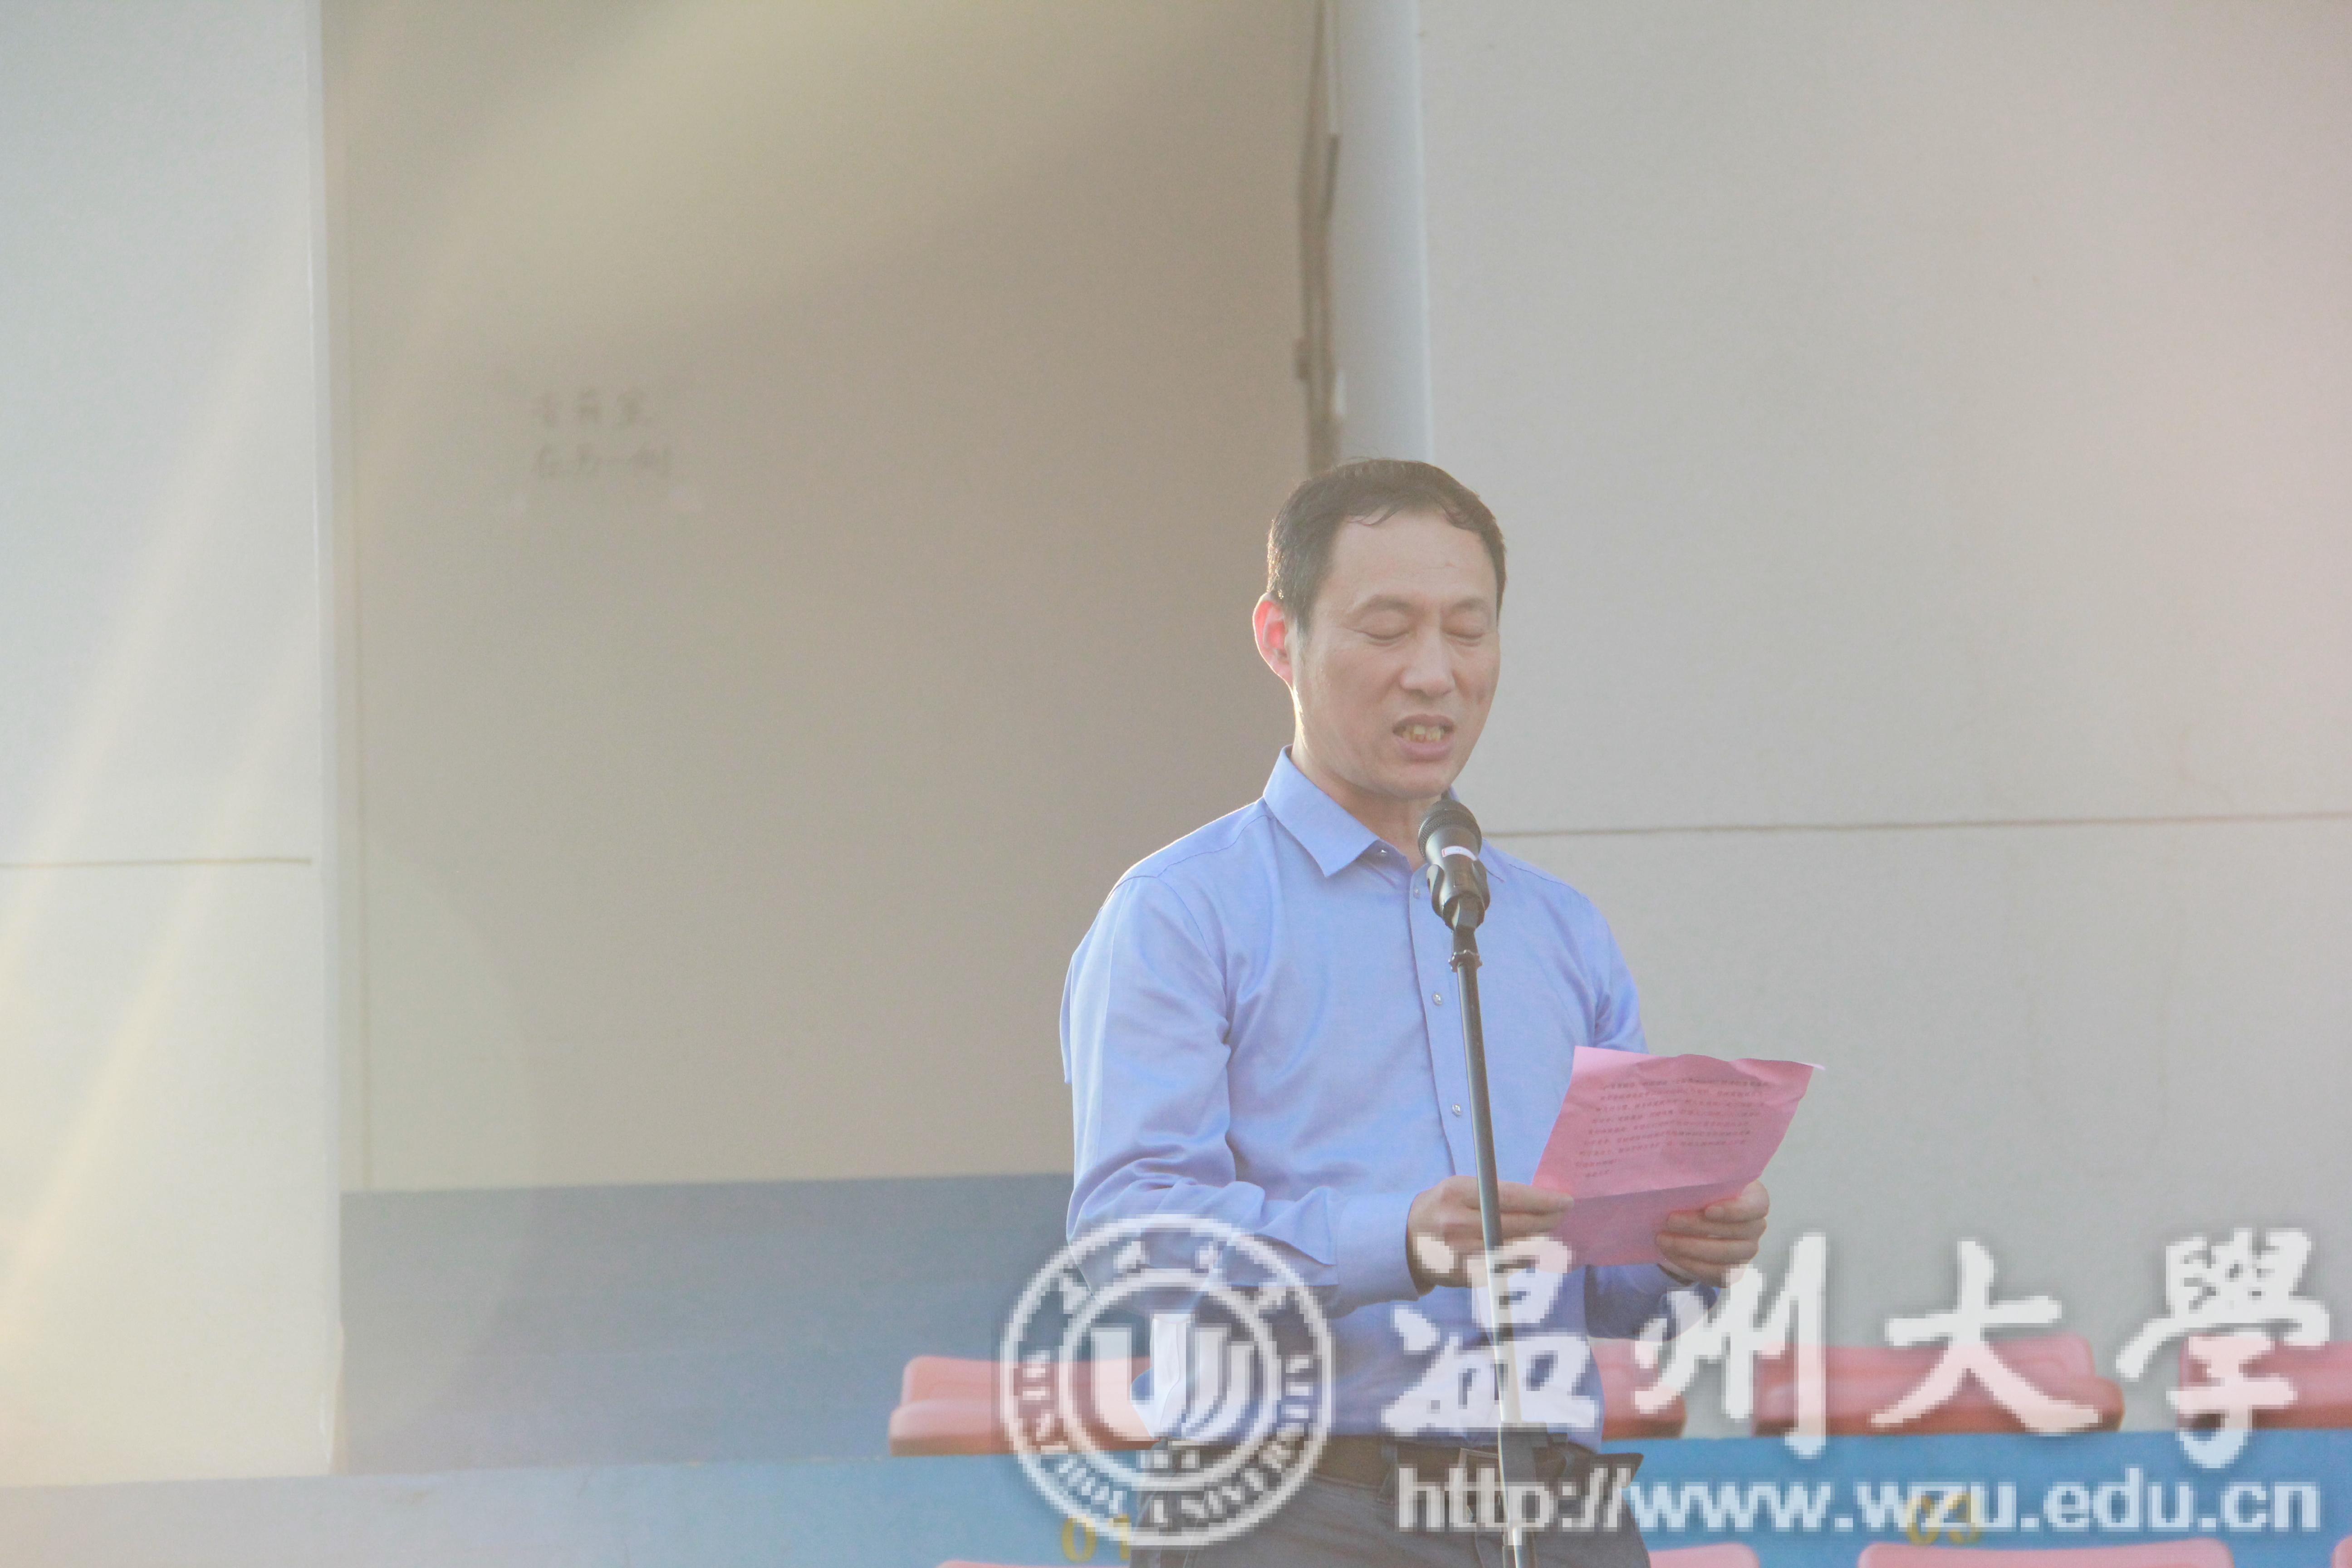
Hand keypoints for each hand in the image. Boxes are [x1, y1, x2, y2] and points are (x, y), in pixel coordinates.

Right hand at [1406, 1175, 1571, 1289]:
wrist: (1406, 1241)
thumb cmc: (1441, 1207)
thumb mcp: (1459, 1187)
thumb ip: (1493, 1192)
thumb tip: (1540, 1201)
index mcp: (1456, 1194)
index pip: (1509, 1197)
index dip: (1542, 1200)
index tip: (1565, 1200)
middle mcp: (1458, 1224)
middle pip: (1517, 1225)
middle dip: (1546, 1219)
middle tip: (1561, 1214)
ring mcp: (1462, 1253)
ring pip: (1517, 1249)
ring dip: (1537, 1240)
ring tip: (1545, 1230)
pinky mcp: (1467, 1275)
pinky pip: (1507, 1267)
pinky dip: (1522, 1258)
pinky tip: (1526, 1249)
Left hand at [1655, 1180, 1769, 1286]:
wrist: (1692, 1223)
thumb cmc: (1699, 1194)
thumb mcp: (1700, 1181)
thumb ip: (1696, 1175)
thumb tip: (1673, 1174)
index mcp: (1754, 1200)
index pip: (1756, 1206)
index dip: (1735, 1210)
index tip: (1708, 1209)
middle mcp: (1756, 1227)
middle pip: (1736, 1232)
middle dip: (1700, 1227)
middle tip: (1670, 1220)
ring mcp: (1746, 1251)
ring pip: (1725, 1256)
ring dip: (1691, 1248)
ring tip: (1663, 1239)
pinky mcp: (1733, 1271)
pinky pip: (1716, 1274)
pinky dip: (1691, 1265)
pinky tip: (1670, 1255)